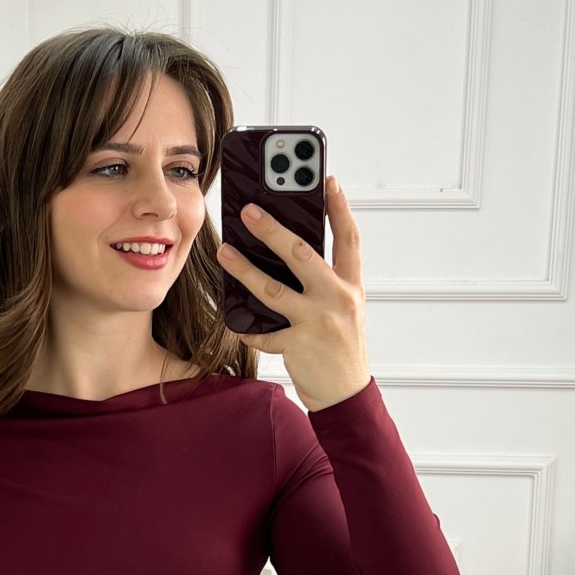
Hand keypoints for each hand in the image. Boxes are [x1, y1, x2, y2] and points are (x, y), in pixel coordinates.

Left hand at [216, 175, 369, 412]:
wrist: (346, 395)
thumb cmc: (342, 348)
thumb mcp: (344, 309)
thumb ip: (325, 282)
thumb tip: (289, 254)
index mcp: (351, 285)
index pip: (348, 238)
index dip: (338, 207)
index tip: (327, 180)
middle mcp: (336, 298)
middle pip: (302, 253)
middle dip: (273, 229)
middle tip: (249, 211)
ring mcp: (316, 321)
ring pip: (273, 288)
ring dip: (243, 269)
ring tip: (223, 252)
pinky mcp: (297, 344)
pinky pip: (263, 331)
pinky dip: (247, 326)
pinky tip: (234, 319)